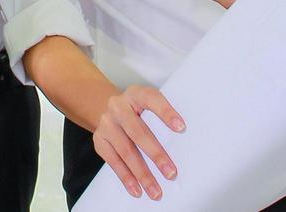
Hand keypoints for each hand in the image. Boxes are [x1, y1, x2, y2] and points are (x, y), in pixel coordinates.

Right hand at [92, 85, 184, 200]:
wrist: (108, 110)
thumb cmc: (137, 112)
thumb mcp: (147, 106)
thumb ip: (160, 118)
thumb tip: (186, 144)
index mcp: (135, 94)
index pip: (151, 99)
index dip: (165, 112)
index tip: (181, 128)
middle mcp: (118, 106)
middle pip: (138, 131)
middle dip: (155, 154)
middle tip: (171, 173)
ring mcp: (106, 123)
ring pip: (125, 150)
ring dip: (142, 173)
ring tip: (155, 191)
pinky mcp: (99, 140)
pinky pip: (113, 161)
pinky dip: (126, 177)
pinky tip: (136, 189)